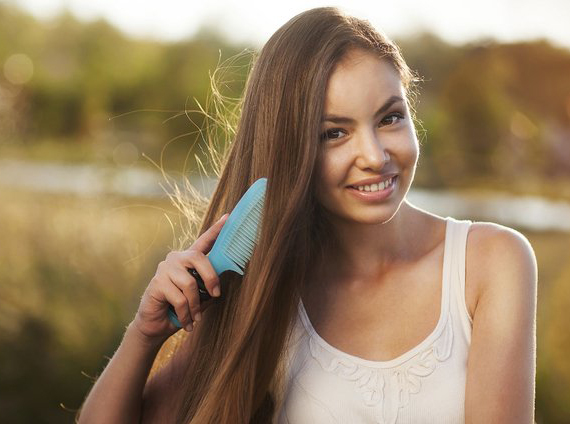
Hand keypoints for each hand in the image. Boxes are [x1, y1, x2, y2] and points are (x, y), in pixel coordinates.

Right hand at [132, 213, 228, 339]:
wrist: (156, 325)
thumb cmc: (180, 309)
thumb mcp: (199, 296)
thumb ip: (208, 286)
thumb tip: (221, 285)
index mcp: (188, 259)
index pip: (204, 241)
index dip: (216, 229)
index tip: (228, 217)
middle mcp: (176, 259)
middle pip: (199, 258)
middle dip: (211, 278)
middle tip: (216, 295)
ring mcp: (165, 268)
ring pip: (189, 284)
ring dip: (196, 306)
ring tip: (196, 318)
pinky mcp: (157, 283)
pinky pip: (179, 298)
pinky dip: (186, 314)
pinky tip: (187, 323)